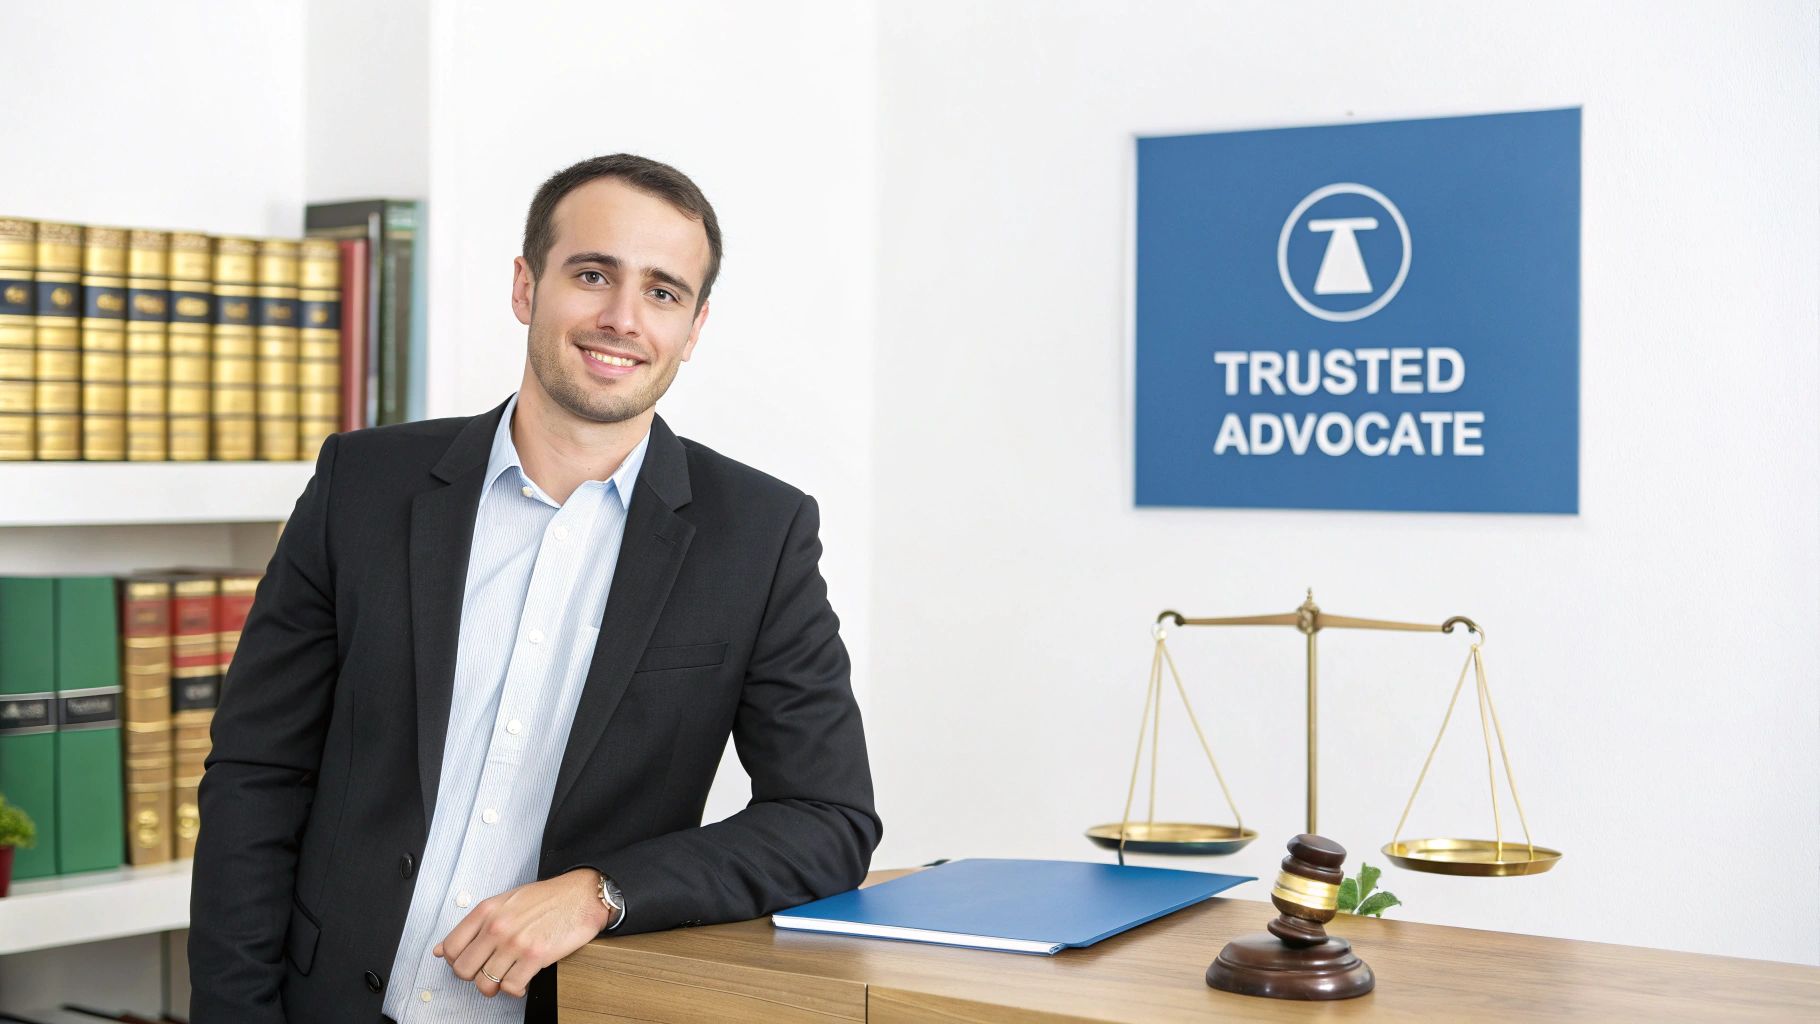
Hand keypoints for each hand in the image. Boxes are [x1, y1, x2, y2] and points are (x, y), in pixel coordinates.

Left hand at [434, 867, 611, 997]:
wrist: (582, 895)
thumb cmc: (547, 898)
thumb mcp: (505, 902)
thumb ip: (474, 925)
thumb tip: (442, 950)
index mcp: (487, 911)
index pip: (451, 948)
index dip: (457, 962)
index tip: (471, 963)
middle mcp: (497, 926)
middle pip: (464, 970)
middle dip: (475, 977)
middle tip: (489, 973)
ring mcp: (515, 942)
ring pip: (485, 983)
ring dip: (496, 986)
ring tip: (508, 977)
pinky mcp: (535, 956)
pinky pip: (510, 987)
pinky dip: (515, 990)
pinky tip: (522, 980)